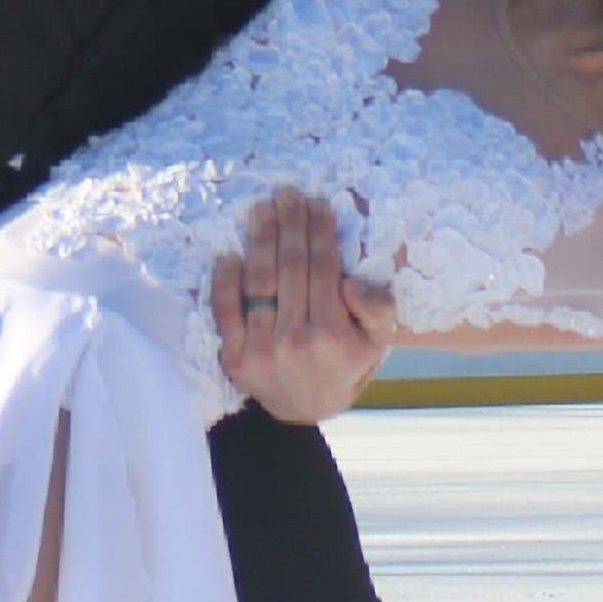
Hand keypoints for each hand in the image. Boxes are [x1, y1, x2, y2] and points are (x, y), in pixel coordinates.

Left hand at [209, 188, 397, 422]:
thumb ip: (376, 308)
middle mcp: (294, 340)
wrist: (307, 408)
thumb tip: (349, 280)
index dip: (319, 230)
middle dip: (289, 223)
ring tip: (261, 209)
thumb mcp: (378, 341)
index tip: (316, 202)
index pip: (323, 267)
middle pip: (290, 267)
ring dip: (259, 239)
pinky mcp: (233, 357)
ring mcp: (260, 349)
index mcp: (332, 334)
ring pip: (259, 281)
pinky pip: (225, 310)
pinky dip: (225, 280)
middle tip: (286, 193)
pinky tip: (230, 252)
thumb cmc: (346, 364)